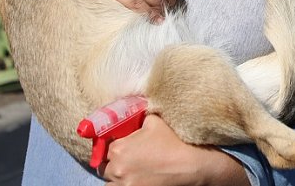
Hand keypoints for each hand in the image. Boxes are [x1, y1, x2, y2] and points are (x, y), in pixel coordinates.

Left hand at [100, 114, 248, 185]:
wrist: (191, 166)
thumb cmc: (174, 142)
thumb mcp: (154, 121)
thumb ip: (137, 119)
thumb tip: (130, 117)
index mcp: (118, 148)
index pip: (103, 147)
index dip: (113, 144)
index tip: (122, 144)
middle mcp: (117, 169)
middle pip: (105, 166)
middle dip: (115, 161)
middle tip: (130, 157)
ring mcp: (124, 185)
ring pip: (111, 181)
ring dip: (118, 175)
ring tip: (134, 169)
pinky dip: (126, 184)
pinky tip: (139, 178)